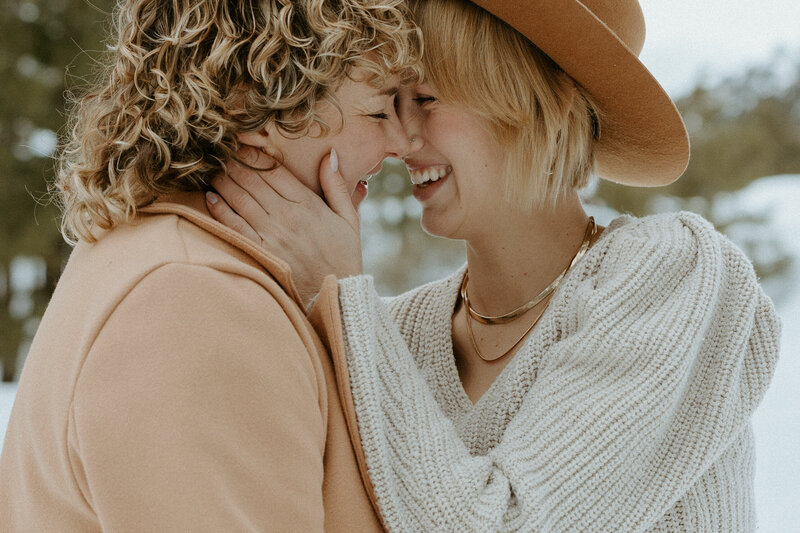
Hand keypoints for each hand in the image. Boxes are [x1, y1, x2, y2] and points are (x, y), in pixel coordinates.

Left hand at [207, 145, 362, 304]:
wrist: (337, 297)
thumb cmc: (344, 257)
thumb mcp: (350, 219)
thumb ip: (337, 186)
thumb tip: (328, 154)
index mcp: (310, 205)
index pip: (275, 172)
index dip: (255, 155)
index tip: (242, 145)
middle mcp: (288, 217)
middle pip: (254, 181)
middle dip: (234, 164)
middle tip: (220, 153)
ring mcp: (273, 236)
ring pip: (241, 200)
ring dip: (224, 182)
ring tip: (213, 170)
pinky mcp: (262, 254)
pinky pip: (236, 226)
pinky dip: (221, 210)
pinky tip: (211, 198)